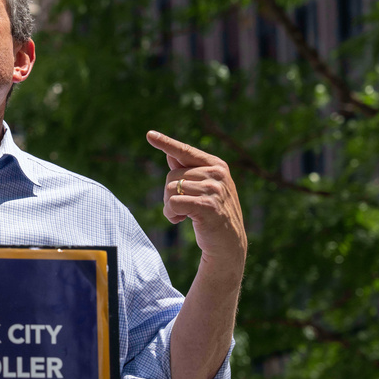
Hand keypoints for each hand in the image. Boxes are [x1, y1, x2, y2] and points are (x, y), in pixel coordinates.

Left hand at [146, 130, 246, 271]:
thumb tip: (169, 155)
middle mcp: (217, 173)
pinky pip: (173, 203)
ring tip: (182, 216)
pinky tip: (180, 221)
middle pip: (172, 175)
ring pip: (170, 189)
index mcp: (216, 165)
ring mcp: (214, 188)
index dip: (166, 143)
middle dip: (168, 194)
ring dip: (169, 206)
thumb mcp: (204, 190)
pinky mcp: (207, 205)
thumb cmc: (213, 215)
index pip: (186, 151)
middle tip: (180, 208)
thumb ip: (188, 172)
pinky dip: (170, 214)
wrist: (229, 244)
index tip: (149, 135)